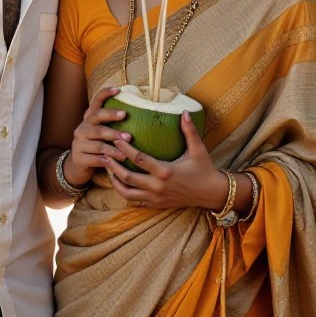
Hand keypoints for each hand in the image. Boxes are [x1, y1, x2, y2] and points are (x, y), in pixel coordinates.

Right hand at [66, 86, 132, 186]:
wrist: (78, 166)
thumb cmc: (96, 148)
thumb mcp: (101, 135)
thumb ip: (112, 127)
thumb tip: (137, 117)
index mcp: (89, 120)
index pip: (96, 102)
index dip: (106, 93)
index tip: (118, 90)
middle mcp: (82, 128)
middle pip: (98, 122)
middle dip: (114, 125)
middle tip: (128, 134)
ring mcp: (78, 143)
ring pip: (99, 144)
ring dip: (114, 149)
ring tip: (125, 154)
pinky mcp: (79, 158)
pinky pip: (95, 159)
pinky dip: (107, 161)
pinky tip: (114, 163)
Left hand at [101, 111, 226, 210]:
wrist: (211, 194)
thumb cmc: (204, 169)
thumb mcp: (198, 149)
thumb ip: (189, 131)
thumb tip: (184, 112)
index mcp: (166, 171)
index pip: (139, 159)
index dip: (125, 149)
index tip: (116, 138)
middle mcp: (158, 186)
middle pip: (128, 177)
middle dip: (113, 165)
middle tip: (104, 153)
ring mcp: (156, 198)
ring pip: (128, 192)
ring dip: (115, 181)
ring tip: (107, 168)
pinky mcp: (157, 205)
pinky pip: (135, 200)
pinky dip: (124, 192)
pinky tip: (119, 182)